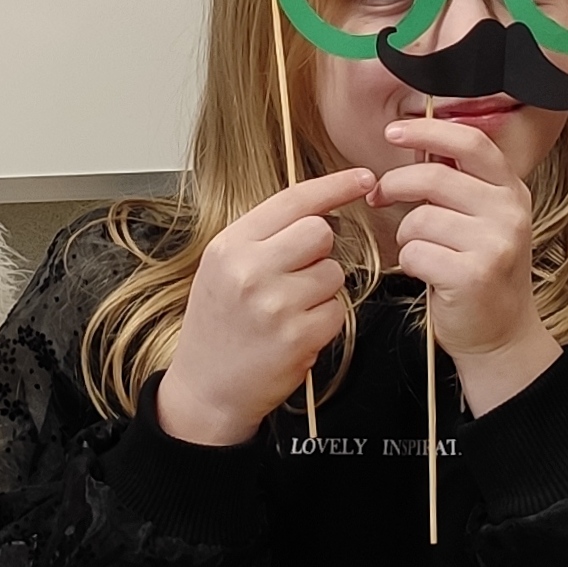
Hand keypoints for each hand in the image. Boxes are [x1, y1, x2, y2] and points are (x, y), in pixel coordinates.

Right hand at [156, 168, 374, 446]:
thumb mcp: (221, 268)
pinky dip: (324, 321)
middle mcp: (250, 269)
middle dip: (318, 251)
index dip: (333, 185)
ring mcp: (275, 304)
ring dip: (322, 290)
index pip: (292, 200)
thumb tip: (316, 211)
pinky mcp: (298, 335)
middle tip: (295, 274)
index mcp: (229, 245)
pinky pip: (336, 310)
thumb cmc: (217, 326)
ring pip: (333, 272)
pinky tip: (295, 333)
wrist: (206, 389)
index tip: (361, 177)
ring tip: (289, 310)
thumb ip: (261, 238)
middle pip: (320, 232)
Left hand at [376, 118, 560, 414]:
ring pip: (420, 218)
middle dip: (394, 185)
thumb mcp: (484, 218)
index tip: (394, 131)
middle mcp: (510, 212)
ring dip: (406, 234)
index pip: (470, 142)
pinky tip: (427, 272)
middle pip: (433, 177)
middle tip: (379, 196)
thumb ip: (460, 182)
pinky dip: (409, 262)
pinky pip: (416, 252)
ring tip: (421, 249)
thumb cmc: (480, 270)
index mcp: (511, 190)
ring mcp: (496, 245)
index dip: (428, 131)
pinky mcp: (474, 275)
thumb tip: (415, 143)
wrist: (501, 333)